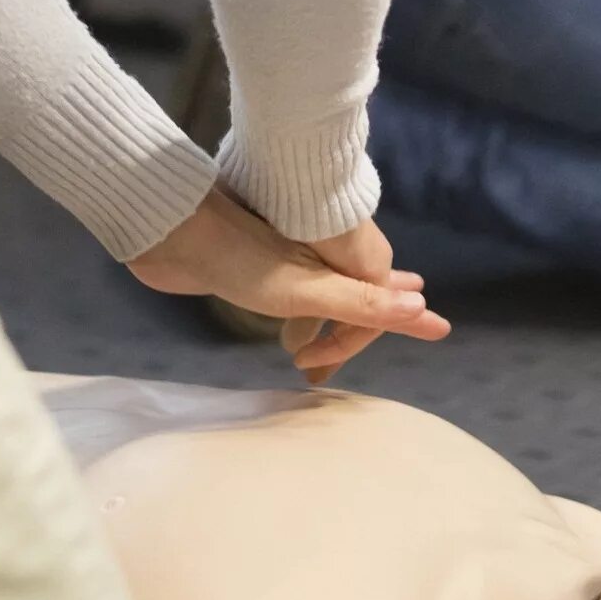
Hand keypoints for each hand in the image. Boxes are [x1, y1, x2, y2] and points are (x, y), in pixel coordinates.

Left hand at [128, 194, 449, 383]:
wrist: (173, 227)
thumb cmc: (243, 257)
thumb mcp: (309, 288)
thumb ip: (365, 304)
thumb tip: (427, 317)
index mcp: (350, 254)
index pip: (373, 309)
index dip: (349, 343)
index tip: (318, 372)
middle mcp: (330, 252)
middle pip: (358, 298)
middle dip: (354, 331)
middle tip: (331, 368)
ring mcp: (297, 255)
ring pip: (327, 294)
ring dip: (325, 323)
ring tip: (313, 350)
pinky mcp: (263, 261)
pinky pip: (297, 292)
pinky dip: (300, 312)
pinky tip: (290, 319)